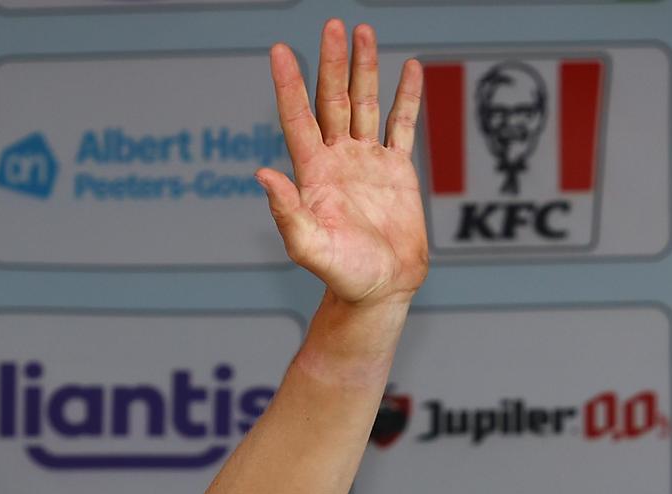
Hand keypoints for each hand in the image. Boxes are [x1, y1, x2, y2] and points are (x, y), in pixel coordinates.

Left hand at [260, 21, 427, 307]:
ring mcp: (366, 162)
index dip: (289, 84)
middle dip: (331, 63)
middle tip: (332, 25)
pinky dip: (407, 97)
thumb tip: (262, 175)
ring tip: (362, 31)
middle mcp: (337, 160)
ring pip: (366, 103)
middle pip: (333, 100)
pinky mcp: (396, 170)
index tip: (280, 50)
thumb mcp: (308, 247)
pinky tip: (409, 69)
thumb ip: (286, 212)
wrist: (378, 290)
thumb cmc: (341, 275)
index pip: (297, 118)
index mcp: (313, 173)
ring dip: (364, 68)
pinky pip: (403, 125)